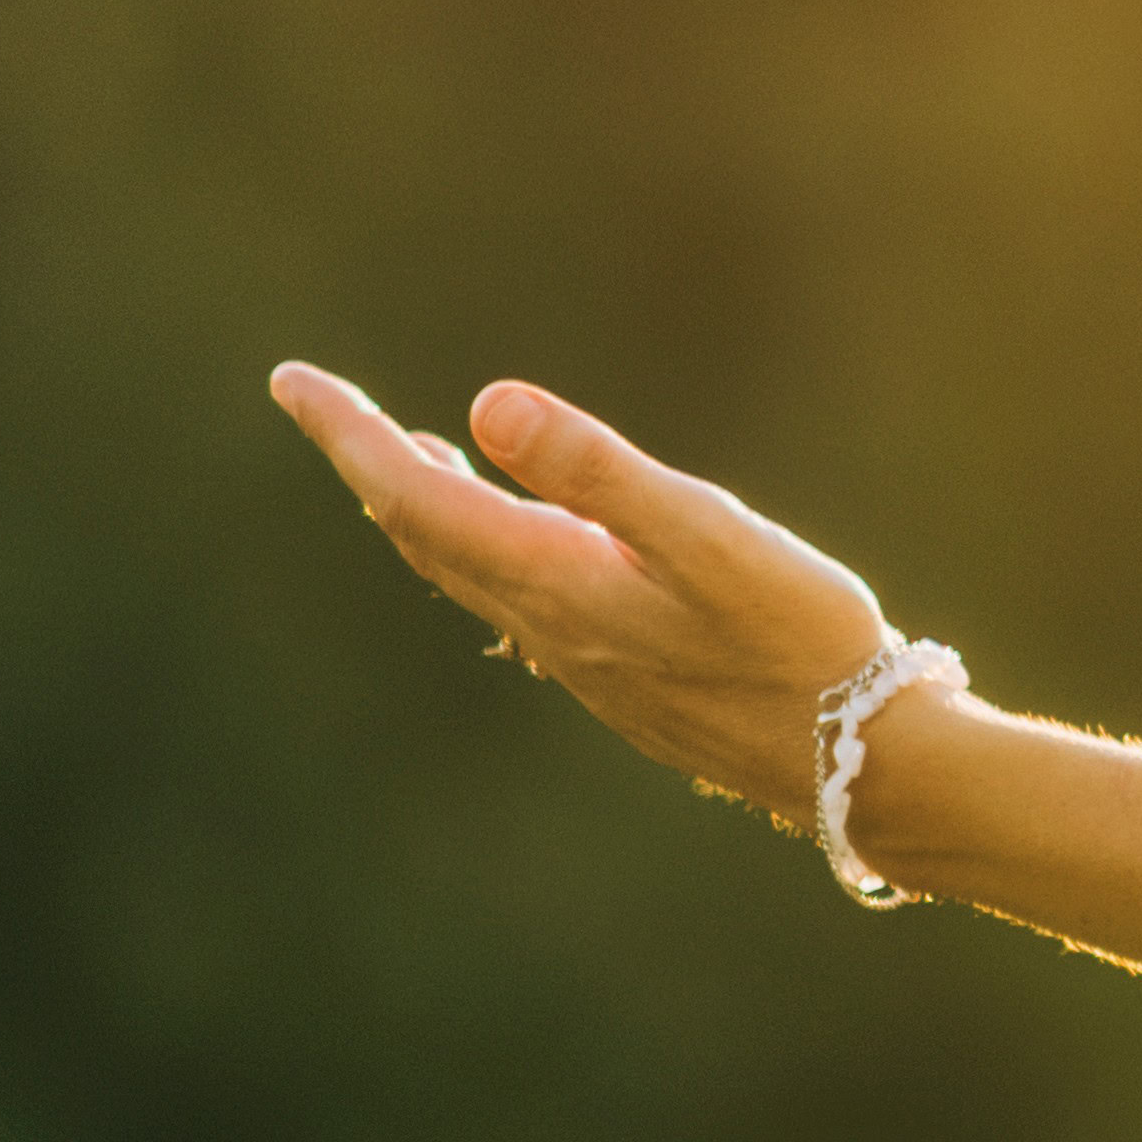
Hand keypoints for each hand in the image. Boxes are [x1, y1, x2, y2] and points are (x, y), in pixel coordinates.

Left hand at [272, 363, 904, 829]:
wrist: (850, 761)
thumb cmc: (794, 639)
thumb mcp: (709, 535)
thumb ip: (599, 471)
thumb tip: (486, 404)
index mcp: (554, 579)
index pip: (414, 496)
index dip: (348, 434)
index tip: (291, 380)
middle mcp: (547, 622)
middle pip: (420, 532)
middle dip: (368, 461)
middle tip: (322, 401)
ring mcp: (579, 654)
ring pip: (464, 569)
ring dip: (419, 505)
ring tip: (402, 451)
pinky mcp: (617, 671)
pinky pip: (511, 596)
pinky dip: (479, 545)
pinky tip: (515, 538)